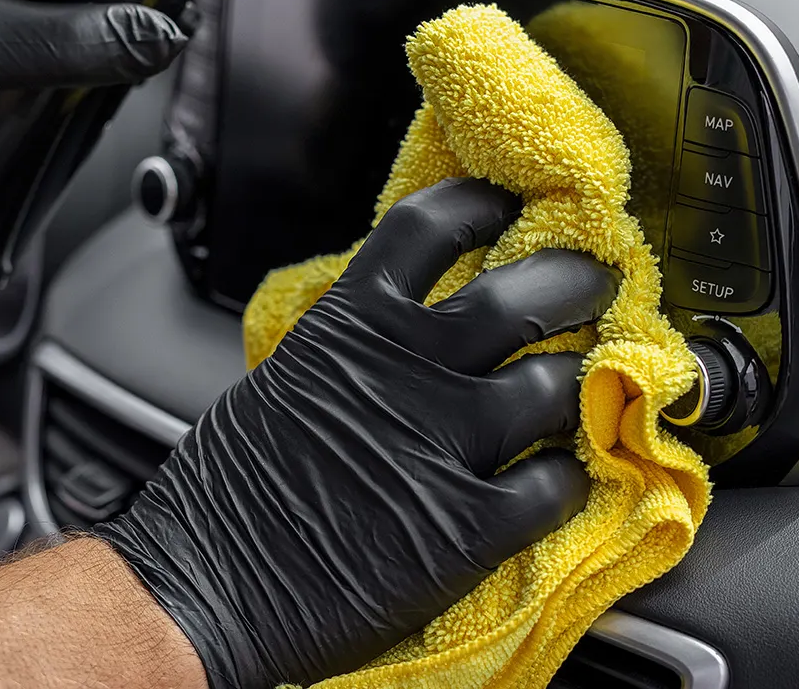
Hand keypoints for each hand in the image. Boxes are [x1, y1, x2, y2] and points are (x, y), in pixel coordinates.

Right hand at [98, 178, 618, 687]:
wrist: (202, 591)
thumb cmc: (223, 499)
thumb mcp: (280, 384)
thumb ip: (347, 351)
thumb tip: (388, 335)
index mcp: (351, 326)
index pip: (433, 228)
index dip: (484, 206)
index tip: (510, 206)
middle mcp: (409, 370)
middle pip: (525, 295)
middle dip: (575, 282)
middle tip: (597, 284)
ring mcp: (445, 444)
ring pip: (557, 384)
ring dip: (581, 383)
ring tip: (588, 387)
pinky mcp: (470, 526)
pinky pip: (557, 485)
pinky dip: (571, 479)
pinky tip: (562, 481)